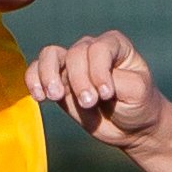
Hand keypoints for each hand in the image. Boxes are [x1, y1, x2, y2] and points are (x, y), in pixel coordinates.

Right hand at [26, 30, 169, 149]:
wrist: (131, 126)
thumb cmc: (138, 104)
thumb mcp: (138, 91)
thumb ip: (116, 81)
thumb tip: (90, 83)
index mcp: (114, 45)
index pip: (98, 49)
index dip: (99, 71)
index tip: (107, 94)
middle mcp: (91, 49)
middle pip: (74, 54)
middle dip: (79, 81)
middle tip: (89, 103)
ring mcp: (72, 65)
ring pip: (50, 55)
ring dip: (49, 75)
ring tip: (55, 96)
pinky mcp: (57, 82)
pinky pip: (36, 72)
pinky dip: (33, 81)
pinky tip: (39, 97)